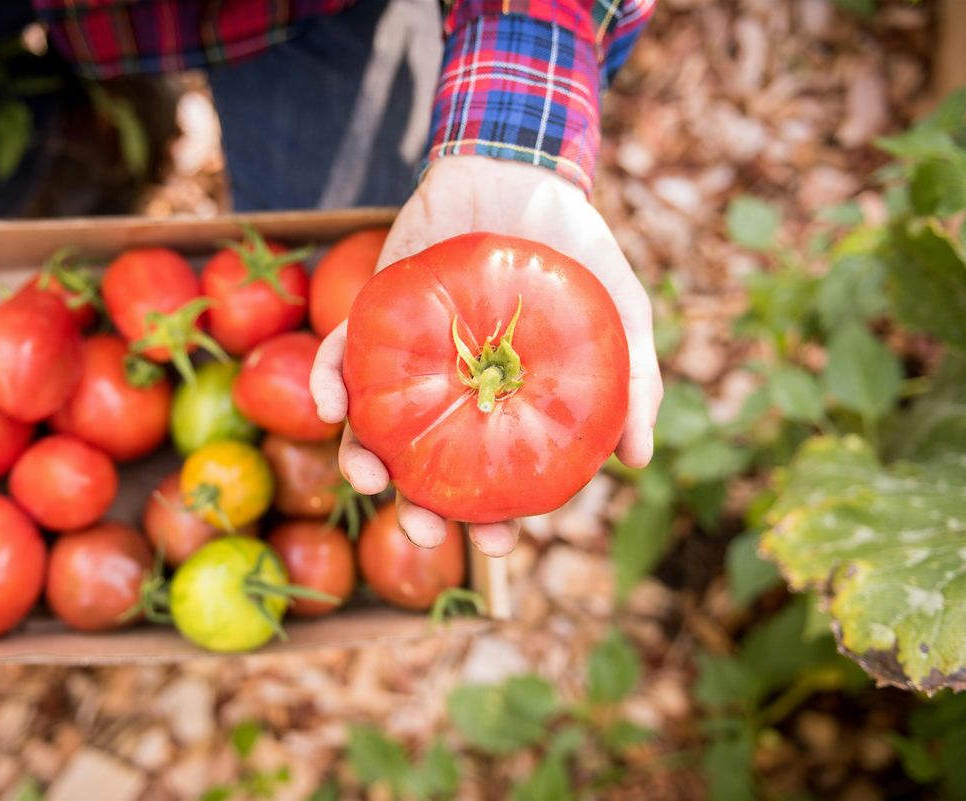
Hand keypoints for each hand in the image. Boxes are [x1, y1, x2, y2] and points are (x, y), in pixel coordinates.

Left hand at [311, 156, 662, 556]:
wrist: (519, 170)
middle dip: (420, 510)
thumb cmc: (574, 249)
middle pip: (428, 467)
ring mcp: (410, 357)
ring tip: (367, 478)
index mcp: (504, 402)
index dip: (493, 519)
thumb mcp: (619, 311)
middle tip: (424, 529)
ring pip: (375, 427)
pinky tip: (328, 409)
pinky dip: (327, 384)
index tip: (496, 544)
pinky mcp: (372, 315)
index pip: (495, 475)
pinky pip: (338, 357)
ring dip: (362, 461)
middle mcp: (452, 390)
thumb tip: (637, 459)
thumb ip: (633, 380)